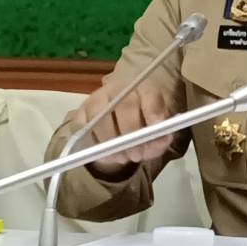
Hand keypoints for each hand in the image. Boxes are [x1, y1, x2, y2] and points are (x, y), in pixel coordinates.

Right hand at [61, 79, 178, 176]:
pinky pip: (82, 126)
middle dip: (130, 132)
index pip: (149, 94)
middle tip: (136, 154)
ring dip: (110, 139)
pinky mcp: (81, 111)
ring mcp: (97, 98)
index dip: (153, 111)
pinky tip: (103, 153)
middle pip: (124, 104)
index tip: (156, 129)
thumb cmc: (140, 125)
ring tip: (121, 157)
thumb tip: (165, 139)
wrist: (117, 121)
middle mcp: (119, 88)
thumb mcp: (154, 133)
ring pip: (100, 114)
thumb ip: (160, 139)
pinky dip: (92, 142)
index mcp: (143, 88)